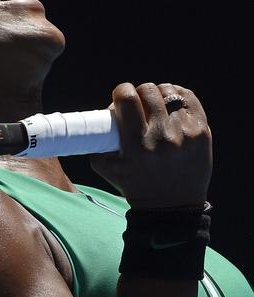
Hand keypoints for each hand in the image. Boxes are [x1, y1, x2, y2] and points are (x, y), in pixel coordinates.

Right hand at [91, 82, 211, 208]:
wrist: (171, 206)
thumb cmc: (135, 185)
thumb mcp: (106, 168)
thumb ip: (96, 142)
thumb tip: (104, 114)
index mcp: (136, 146)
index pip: (128, 99)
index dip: (121, 91)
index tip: (120, 97)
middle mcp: (162, 138)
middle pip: (148, 91)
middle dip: (138, 93)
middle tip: (137, 104)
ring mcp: (185, 134)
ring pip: (168, 92)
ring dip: (158, 95)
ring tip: (155, 106)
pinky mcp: (201, 132)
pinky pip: (188, 98)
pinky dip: (177, 96)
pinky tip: (170, 105)